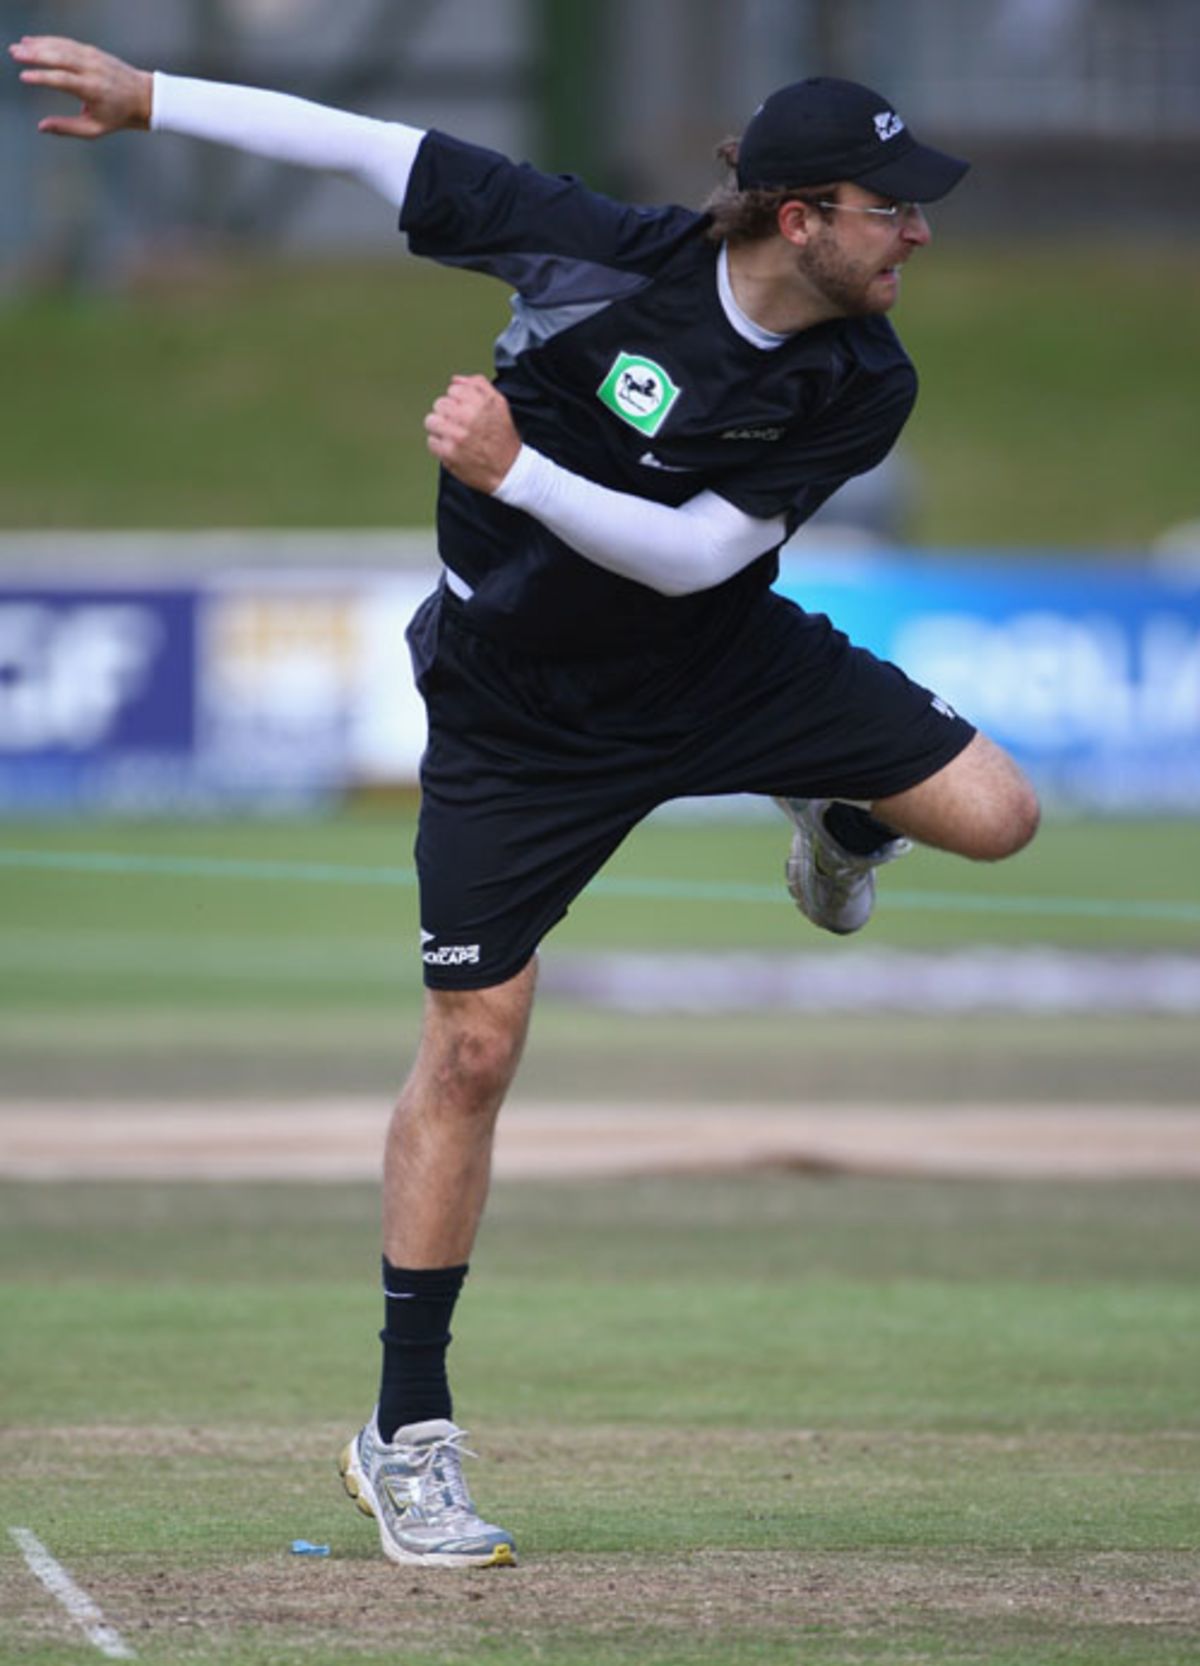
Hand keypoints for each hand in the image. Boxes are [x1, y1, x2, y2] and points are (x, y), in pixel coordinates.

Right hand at [9, 35, 151, 137]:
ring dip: (39, 44)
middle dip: (35, 55)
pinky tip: (34, 42)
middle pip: (60, 58)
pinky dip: (50, 41)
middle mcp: (92, 70)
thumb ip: (68, 128)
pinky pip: (68, 43)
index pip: (63, 80)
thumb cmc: (118, 117)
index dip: (42, 78)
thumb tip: (41, 127)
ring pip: (62, 47)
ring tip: (20, 46)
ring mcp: (93, 57)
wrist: (144, 97)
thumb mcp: (95, 130)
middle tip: (14, 53)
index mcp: (93, 90)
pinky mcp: (93, 51)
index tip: (24, 77)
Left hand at [424, 375, 520, 493]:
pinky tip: (452, 448)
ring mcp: (456, 435)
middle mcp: (468, 416)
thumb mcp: (499, 404)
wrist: (508, 470)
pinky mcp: (448, 452)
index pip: (453, 390)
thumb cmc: (503, 438)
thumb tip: (455, 380)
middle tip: (459, 425)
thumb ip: (478, 385)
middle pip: (439, 404)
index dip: (458, 401)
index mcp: (481, 401)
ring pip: (431, 421)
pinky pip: (431, 441)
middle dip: (447, 414)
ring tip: (453, 435)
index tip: (465, 412)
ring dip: (440, 428)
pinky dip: (439, 445)